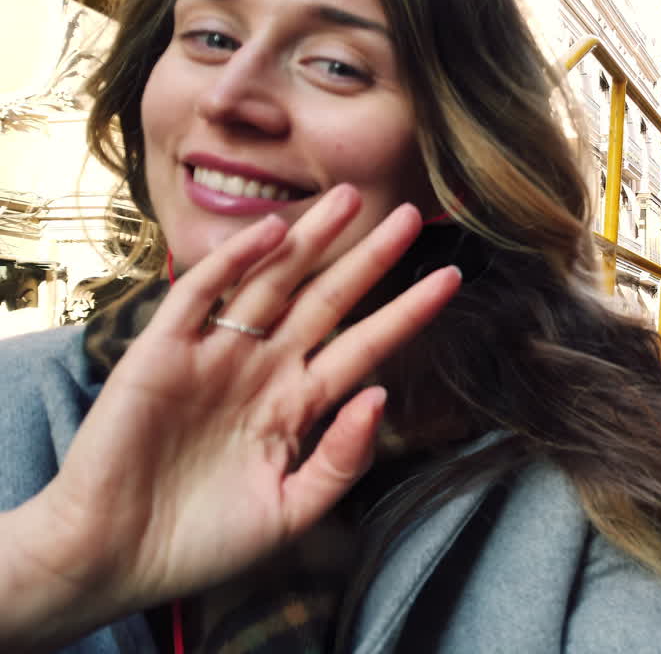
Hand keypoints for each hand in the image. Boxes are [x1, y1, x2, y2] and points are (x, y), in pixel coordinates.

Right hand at [0, 185, 458, 648]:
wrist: (114, 557)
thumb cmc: (204, 543)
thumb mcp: (292, 510)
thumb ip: (342, 459)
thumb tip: (381, 395)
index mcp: (298, 405)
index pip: (365, 346)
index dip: (407, 311)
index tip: (450, 277)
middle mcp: (264, 369)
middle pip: (327, 300)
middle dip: (367, 257)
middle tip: (407, 213)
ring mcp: (215, 355)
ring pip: (273, 283)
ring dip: (309, 240)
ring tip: (349, 199)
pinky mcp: (162, 352)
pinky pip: (203, 296)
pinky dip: (234, 262)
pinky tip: (271, 232)